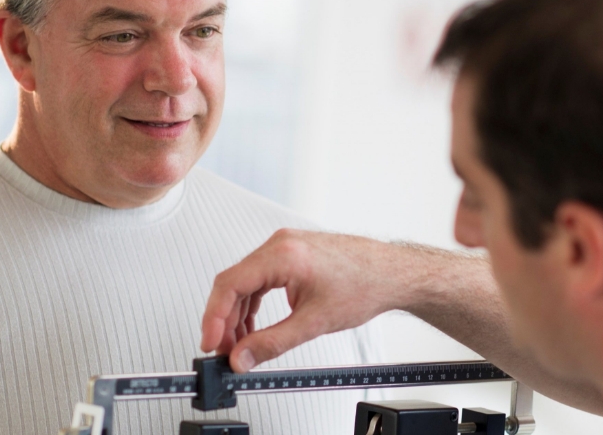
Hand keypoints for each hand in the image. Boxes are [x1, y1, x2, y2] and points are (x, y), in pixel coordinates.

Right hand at [201, 229, 426, 371]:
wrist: (392, 273)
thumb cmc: (365, 285)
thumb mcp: (313, 322)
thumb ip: (272, 342)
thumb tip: (242, 357)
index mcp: (282, 254)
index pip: (229, 284)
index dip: (213, 317)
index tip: (210, 342)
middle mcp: (280, 244)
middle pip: (234, 283)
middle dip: (225, 320)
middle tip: (225, 350)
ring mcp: (286, 246)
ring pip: (246, 282)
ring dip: (240, 314)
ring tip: (241, 345)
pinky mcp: (292, 254)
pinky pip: (261, 278)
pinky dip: (254, 303)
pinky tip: (255, 326)